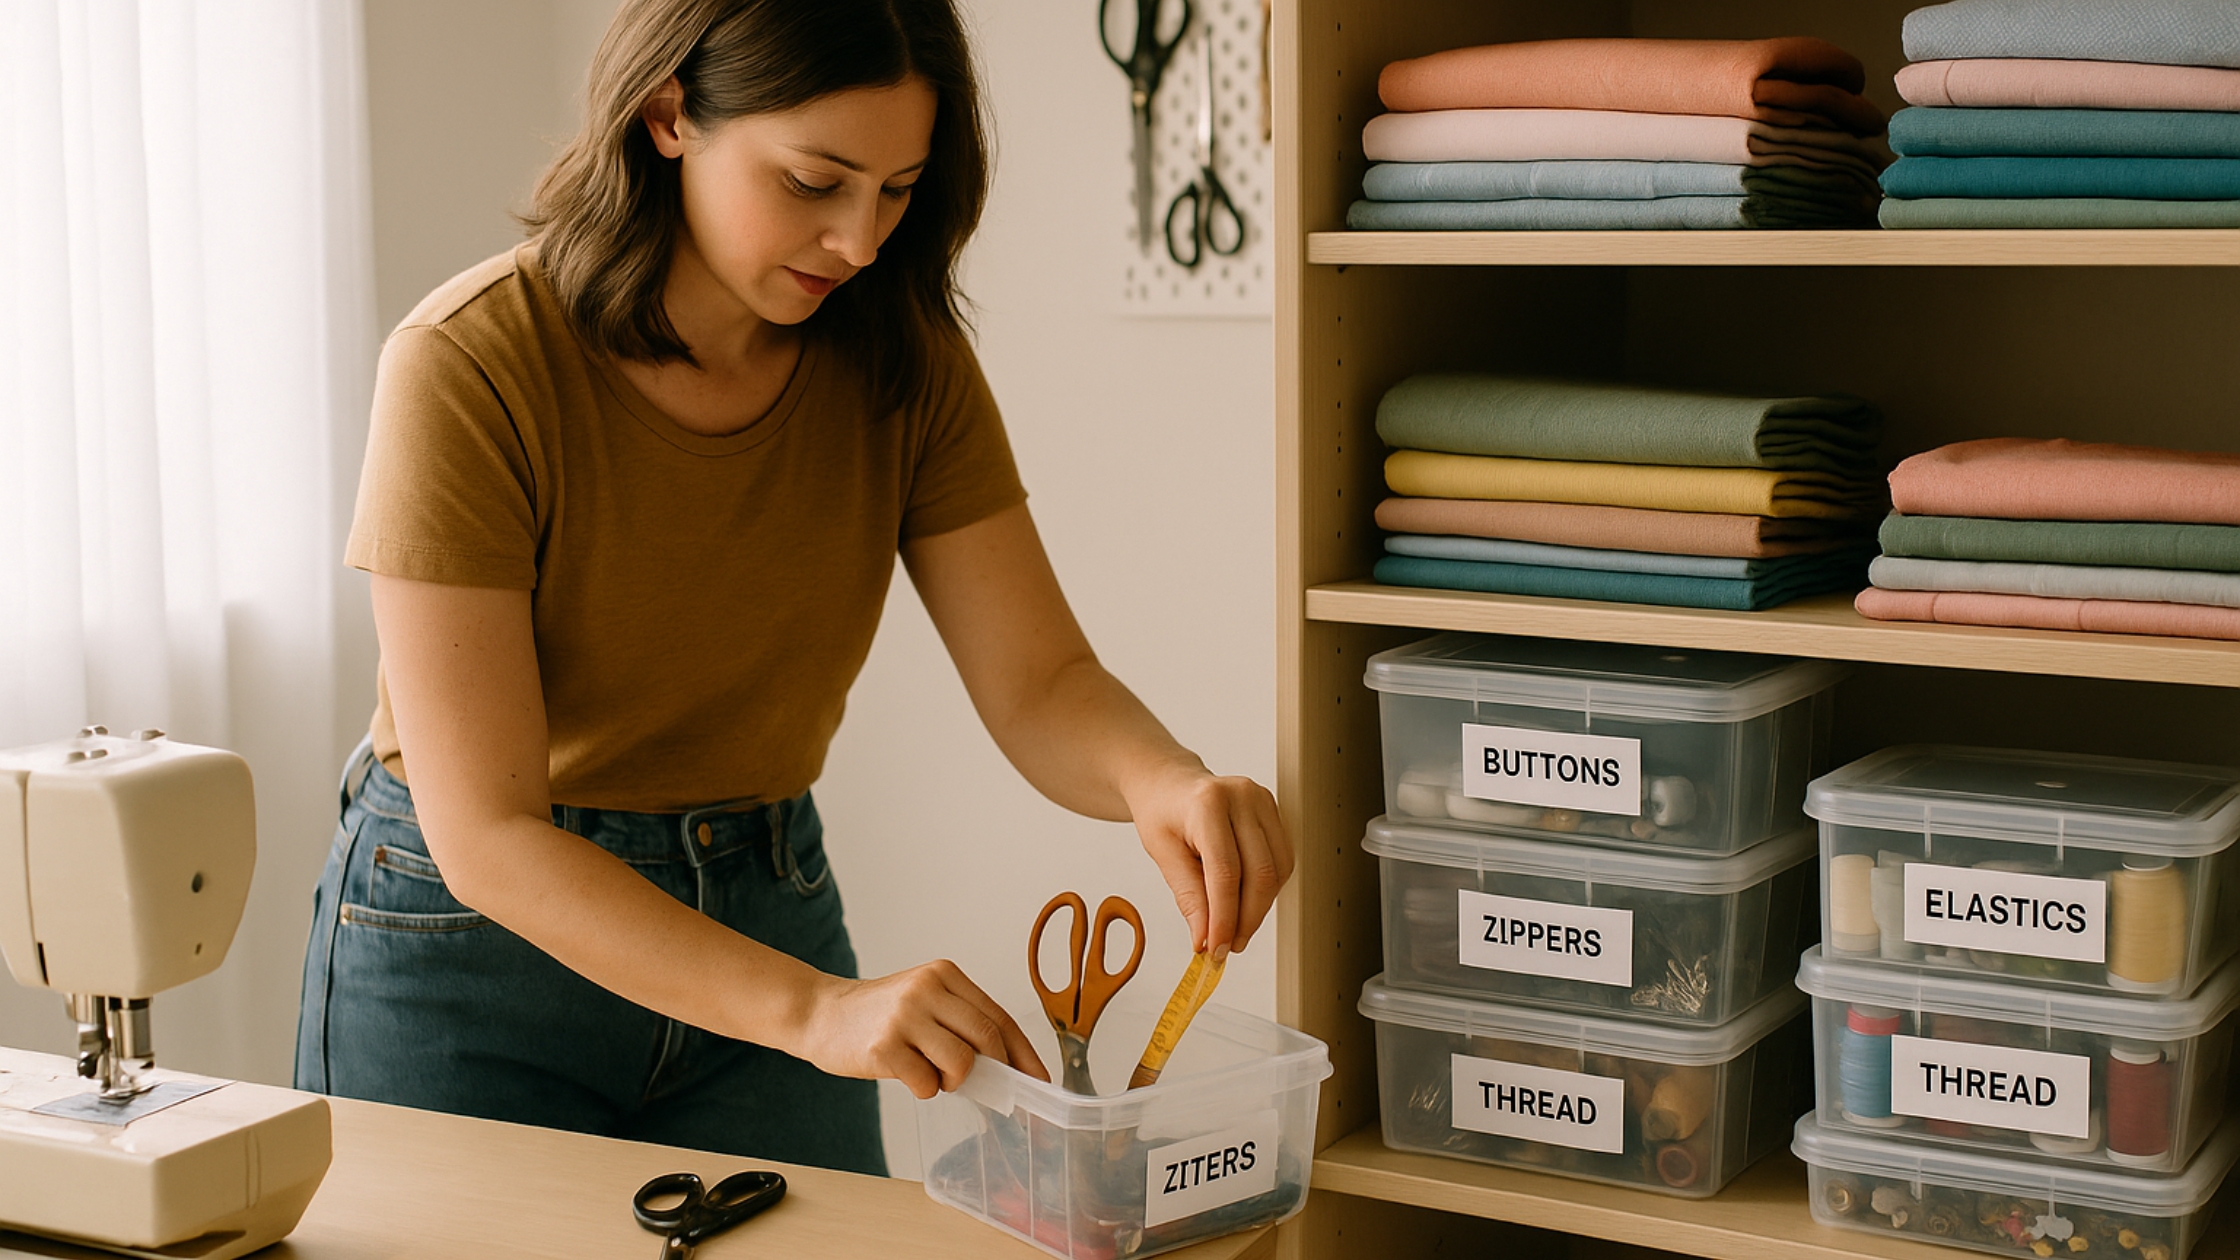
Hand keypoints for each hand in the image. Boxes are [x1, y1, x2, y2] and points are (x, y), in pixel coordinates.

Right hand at [792, 961, 1048, 1099]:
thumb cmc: (879, 1015)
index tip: (1038, 1079)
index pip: (999, 1016)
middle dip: (996, 1070)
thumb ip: (960, 1022)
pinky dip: (925, 1089)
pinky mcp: (884, 1045)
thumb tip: (1008, 1067)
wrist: (820, 1013)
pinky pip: (927, 1082)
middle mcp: (927, 989)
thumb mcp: (923, 1000)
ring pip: (962, 1062)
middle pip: (987, 1037)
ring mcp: (905, 1016)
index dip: (1024, 1053)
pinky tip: (908, 1076)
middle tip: (987, 1086)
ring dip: (954, 1081)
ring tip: (933, 1073)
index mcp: (944, 974)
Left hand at [1129, 760, 1293, 960]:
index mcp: (1207, 804)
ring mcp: (1263, 801)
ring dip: (1259, 909)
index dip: (1225, 917)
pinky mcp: (1274, 811)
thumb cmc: (1161, 813)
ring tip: (1236, 929)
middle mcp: (1242, 797)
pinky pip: (1281, 861)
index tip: (1216, 947)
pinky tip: (1247, 901)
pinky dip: (1267, 890)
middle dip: (1246, 919)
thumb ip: (1188, 896)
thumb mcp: (1162, 854)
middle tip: (1228, 947)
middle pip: (1259, 873)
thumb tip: (1206, 938)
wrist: (1169, 784)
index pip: (1225, 872)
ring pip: (1276, 871)